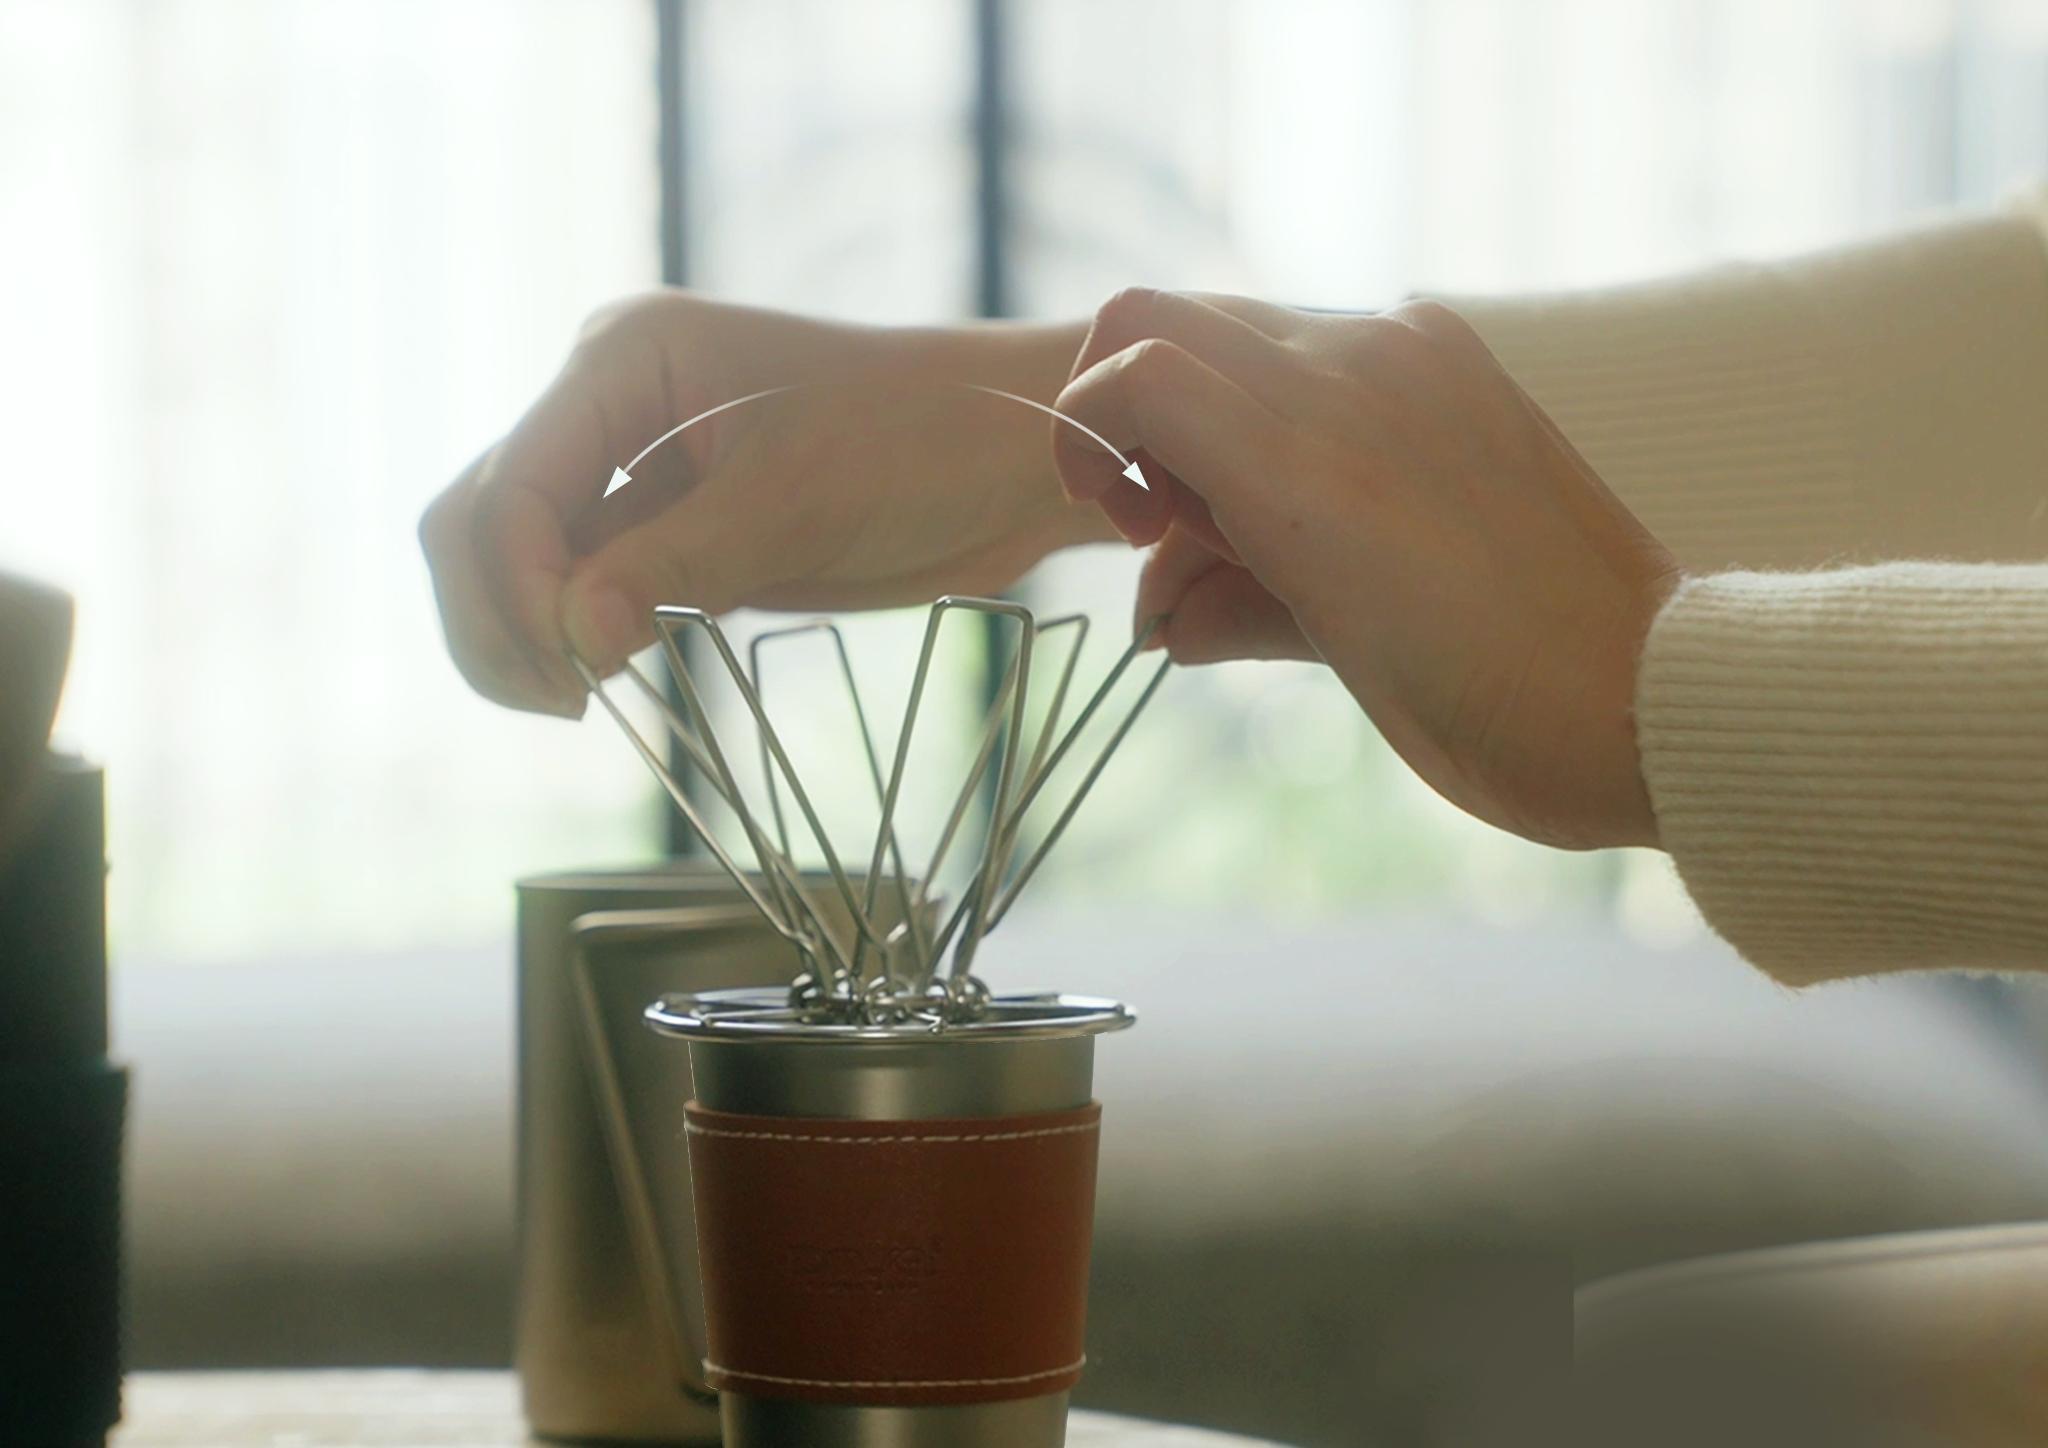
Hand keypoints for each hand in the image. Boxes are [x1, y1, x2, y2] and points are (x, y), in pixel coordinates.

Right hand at [420, 292, 1101, 714]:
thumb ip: (675, 566)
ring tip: (584, 704)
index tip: (579, 669)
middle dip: (498, 617)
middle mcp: (609, 406)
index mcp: (623, 360)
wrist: (1016, 458)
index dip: (516, 588)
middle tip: (568, 705)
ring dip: (527, 637)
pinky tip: (610, 683)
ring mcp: (636, 472)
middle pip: (480, 521)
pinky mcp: (675, 535)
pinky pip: (585, 592)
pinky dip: (579, 641)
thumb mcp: (797, 500)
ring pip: (521, 565)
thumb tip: (573, 637)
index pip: (508, 487)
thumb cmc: (924, 440)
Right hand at [1051, 289, 1680, 849]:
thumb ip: (1227, 604)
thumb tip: (1160, 612)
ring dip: (1213, 414)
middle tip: (1166, 521)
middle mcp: (1355, 377)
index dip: (1085, 437)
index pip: (1133, 375)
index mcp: (1307, 465)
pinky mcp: (1463, 363)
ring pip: (1246, 332)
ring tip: (1257, 533)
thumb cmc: (1495, 711)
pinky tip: (1326, 503)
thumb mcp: (1341, 662)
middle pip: (1167, 320)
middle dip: (1131, 413)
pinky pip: (1328, 348)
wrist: (1655, 698)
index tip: (1125, 527)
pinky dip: (1288, 410)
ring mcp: (1416, 356)